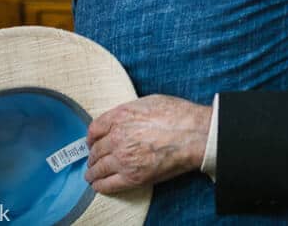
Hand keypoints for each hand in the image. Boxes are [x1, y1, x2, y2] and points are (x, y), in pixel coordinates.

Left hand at [85, 94, 212, 193]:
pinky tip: (98, 185)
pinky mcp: (132, 177)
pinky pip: (107, 184)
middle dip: (93, 156)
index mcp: (120, 117)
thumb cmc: (179, 115)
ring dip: (93, 172)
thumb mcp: (149, 102)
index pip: (94, 129)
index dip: (92, 138)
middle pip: (95, 150)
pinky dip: (100, 186)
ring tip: (92, 175)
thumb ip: (129, 111)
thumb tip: (122, 119)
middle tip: (94, 160)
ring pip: (98, 168)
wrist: (195, 134)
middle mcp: (117, 138)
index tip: (92, 142)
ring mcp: (123, 159)